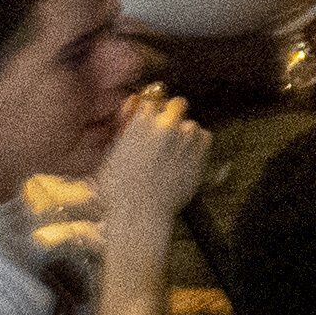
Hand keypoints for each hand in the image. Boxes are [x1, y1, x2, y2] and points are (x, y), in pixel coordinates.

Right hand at [93, 89, 214, 250]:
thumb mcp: (110, 154)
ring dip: (184, 134)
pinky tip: (185, 159)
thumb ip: (123, 127)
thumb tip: (133, 101)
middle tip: (166, 132)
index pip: (150, 102)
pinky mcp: (200, 152)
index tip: (148, 125)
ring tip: (173, 155)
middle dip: (172, 113)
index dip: (149, 114)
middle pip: (177, 104)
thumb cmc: (117, 189)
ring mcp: (185, 137)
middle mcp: (165, 124)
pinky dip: (198, 144)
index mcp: (140, 122)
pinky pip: (205, 137)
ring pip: (190, 124)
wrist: (139, 213)